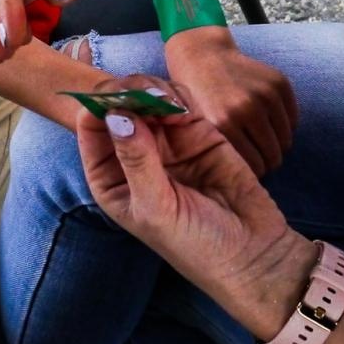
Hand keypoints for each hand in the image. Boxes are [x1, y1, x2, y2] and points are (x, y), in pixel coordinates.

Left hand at [77, 80, 313, 334]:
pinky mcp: (198, 131)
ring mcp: (167, 140)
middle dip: (125, 94)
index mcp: (111, 178)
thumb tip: (115, 115)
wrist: (252, 251)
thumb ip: (136, 161)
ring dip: (151, 91)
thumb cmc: (196, 245)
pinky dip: (177, 96)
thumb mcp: (157, 209)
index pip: (90, 133)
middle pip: (118, 107)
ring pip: (147, 97)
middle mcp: (134, 154)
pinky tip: (181, 110)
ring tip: (164, 104)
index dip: (95, 110)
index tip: (107, 100)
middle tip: (140, 94)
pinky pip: (179, 100)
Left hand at [165, 27, 298, 174]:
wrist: (202, 55)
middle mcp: (245, 109)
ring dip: (277, 146)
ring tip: (262, 143)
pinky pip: (293, 120)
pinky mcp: (279, 82)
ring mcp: (264, 94)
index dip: (253, 174)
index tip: (248, 174)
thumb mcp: (197, 128)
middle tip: (258, 159)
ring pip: (285, 141)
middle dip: (267, 162)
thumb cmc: (196, 97)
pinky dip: (285, 127)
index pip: (254, 168)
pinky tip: (269, 124)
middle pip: (272, 157)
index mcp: (221, 125)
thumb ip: (219, 153)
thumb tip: (243, 188)